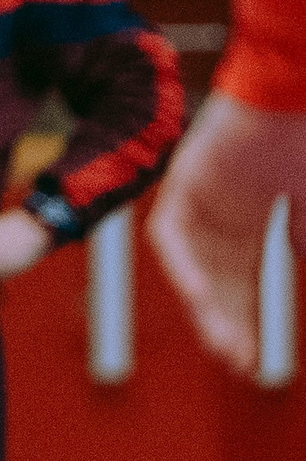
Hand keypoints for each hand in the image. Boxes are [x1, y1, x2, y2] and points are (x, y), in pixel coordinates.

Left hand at [150, 92, 305, 373]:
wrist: (294, 95)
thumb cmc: (305, 145)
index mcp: (250, 221)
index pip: (243, 283)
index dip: (250, 321)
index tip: (259, 365)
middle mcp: (219, 215)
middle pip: (215, 283)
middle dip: (227, 324)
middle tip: (239, 366)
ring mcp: (198, 198)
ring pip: (191, 265)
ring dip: (205, 306)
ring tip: (223, 345)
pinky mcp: (183, 180)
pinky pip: (168, 232)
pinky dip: (182, 265)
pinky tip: (201, 295)